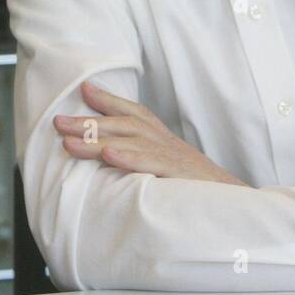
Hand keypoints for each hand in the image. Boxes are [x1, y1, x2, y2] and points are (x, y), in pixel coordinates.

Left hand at [54, 81, 249, 186]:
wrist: (237, 206)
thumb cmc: (198, 188)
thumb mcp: (169, 166)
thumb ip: (143, 155)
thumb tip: (111, 152)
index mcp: (163, 139)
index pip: (135, 112)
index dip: (110, 99)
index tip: (84, 89)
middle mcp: (166, 143)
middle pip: (124, 125)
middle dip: (89, 122)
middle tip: (57, 122)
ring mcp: (173, 158)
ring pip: (131, 142)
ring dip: (98, 140)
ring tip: (69, 142)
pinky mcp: (180, 176)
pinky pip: (153, 164)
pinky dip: (130, 158)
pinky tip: (109, 156)